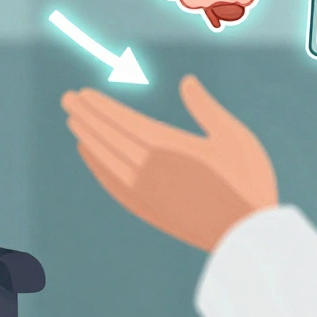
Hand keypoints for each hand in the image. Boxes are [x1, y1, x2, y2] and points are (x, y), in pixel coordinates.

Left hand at [63, 75, 277, 251]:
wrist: (248, 236)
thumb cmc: (248, 182)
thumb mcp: (234, 138)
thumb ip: (206, 109)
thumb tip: (186, 81)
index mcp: (170, 148)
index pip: (124, 122)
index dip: (102, 107)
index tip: (84, 94)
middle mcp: (150, 169)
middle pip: (110, 137)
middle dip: (87, 116)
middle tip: (67, 99)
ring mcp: (145, 192)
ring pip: (107, 159)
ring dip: (89, 138)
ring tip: (73, 121)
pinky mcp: (147, 209)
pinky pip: (113, 184)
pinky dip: (97, 167)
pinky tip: (89, 155)